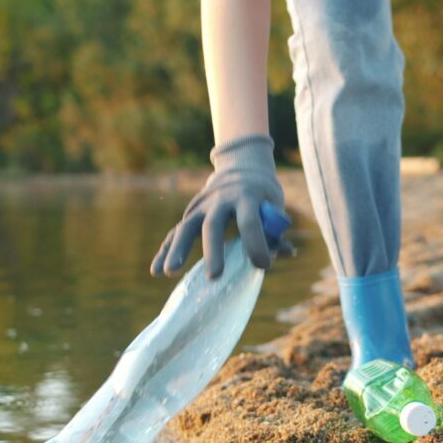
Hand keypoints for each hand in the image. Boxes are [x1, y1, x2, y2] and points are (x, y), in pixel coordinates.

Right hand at [150, 134, 285, 278]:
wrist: (241, 166)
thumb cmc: (262, 193)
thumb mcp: (274, 204)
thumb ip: (277, 230)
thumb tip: (287, 253)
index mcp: (247, 196)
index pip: (250, 221)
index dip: (257, 243)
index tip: (263, 266)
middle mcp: (220, 199)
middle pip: (213, 225)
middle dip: (213, 251)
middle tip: (214, 276)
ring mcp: (202, 206)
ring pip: (187, 227)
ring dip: (177, 250)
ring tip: (169, 273)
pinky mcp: (190, 213)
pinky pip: (175, 233)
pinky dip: (165, 251)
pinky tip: (155, 270)